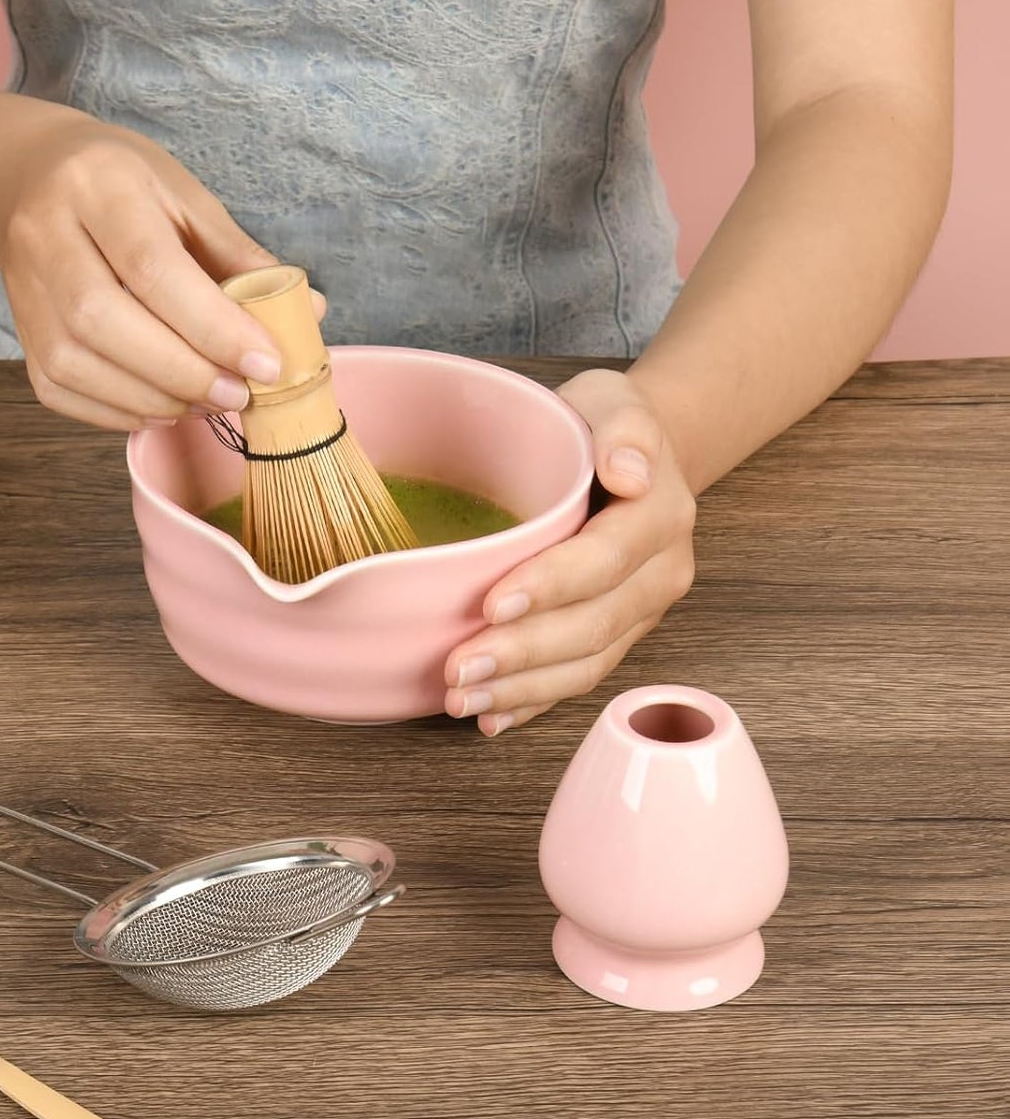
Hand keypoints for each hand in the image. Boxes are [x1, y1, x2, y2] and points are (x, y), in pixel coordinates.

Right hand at [0, 105, 302, 430]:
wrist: (26, 176)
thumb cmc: (122, 185)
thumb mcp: (185, 197)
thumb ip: (239, 258)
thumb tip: (306, 314)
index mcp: (99, 186)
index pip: (153, 268)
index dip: (213, 326)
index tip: (267, 363)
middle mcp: (47, 234)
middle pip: (104, 321)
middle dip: (183, 371)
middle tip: (238, 394)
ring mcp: (22, 286)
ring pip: (76, 363)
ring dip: (153, 398)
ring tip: (207, 403)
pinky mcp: (19, 331)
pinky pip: (59, 389)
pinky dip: (117, 410)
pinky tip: (163, 406)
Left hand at [443, 368, 696, 734]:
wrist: (631, 457)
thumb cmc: (604, 428)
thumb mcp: (614, 400)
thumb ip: (624, 427)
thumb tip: (626, 469)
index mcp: (660, 515)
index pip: (605, 559)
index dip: (551, 586)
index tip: (492, 602)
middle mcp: (660, 573)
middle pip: (593, 625)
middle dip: (523, 653)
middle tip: (457, 668)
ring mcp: (640, 612)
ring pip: (586, 663)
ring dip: (522, 689)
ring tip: (460, 699)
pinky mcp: (617, 637)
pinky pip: (579, 679)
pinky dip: (533, 703)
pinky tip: (491, 717)